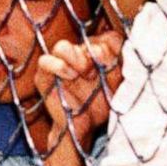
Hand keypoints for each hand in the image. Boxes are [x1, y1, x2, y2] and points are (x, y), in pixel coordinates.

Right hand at [34, 31, 122, 147]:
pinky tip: (70, 75)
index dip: (112, 47)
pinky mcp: (45, 76)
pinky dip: (57, 65)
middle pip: (87, 39)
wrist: (86, 126)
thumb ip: (122, 67)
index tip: (114, 62)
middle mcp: (81, 55)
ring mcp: (62, 64)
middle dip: (95, 50)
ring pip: (62, 47)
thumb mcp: (120, 86)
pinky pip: (45, 61)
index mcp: (100, 53)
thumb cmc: (103, 104)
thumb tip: (120, 49)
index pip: (108, 38)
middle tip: (100, 66)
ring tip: (83, 71)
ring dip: (75, 56)